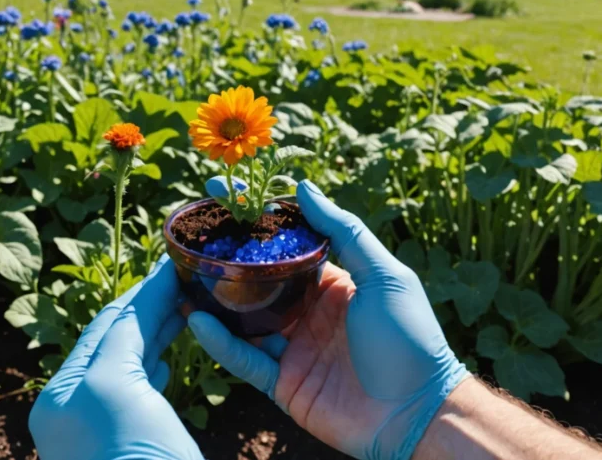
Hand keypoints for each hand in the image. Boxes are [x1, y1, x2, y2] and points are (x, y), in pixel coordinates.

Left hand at [28, 256, 201, 459]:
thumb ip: (124, 336)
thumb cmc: (128, 457)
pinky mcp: (135, 441)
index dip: (142, 292)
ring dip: (157, 330)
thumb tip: (150, 293)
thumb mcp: (114, 387)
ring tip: (186, 303)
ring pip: (131, 363)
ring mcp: (105, 424)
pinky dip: (155, 365)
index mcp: (62, 391)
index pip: (106, 324)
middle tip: (184, 276)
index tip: (172, 264)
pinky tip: (167, 359)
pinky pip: (142, 391)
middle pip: (117, 340)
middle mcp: (77, 406)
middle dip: (150, 307)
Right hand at [191, 179, 468, 459]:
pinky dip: (222, 342)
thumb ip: (344, 231)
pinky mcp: (283, 383)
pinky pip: (245, 359)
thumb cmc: (410, 338)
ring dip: (215, 299)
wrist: (418, 413)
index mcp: (332, 283)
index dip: (257, 220)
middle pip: (259, 279)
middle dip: (226, 255)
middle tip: (191, 229)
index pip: (287, 245)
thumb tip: (304, 187)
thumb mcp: (384, 275)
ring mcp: (294, 348)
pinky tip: (198, 320)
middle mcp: (308, 312)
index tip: (222, 191)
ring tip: (182, 273)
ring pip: (244, 319)